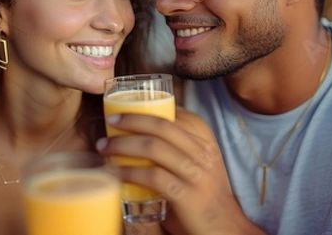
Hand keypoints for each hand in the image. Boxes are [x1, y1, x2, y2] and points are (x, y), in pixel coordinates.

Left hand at [97, 108, 263, 234]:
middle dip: (131, 119)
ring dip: (123, 144)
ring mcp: (196, 173)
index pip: (176, 113)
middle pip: (162, 124)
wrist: (227, 228)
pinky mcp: (187, 195)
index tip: (125, 110)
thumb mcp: (197, 165)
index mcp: (204, 141)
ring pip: (154, 147)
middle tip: (110, 120)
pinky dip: (129, 172)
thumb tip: (139, 136)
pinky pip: (153, 176)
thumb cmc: (205, 196)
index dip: (147, 108)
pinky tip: (115, 172)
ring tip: (104, 146)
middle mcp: (202, 152)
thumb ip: (176, 150)